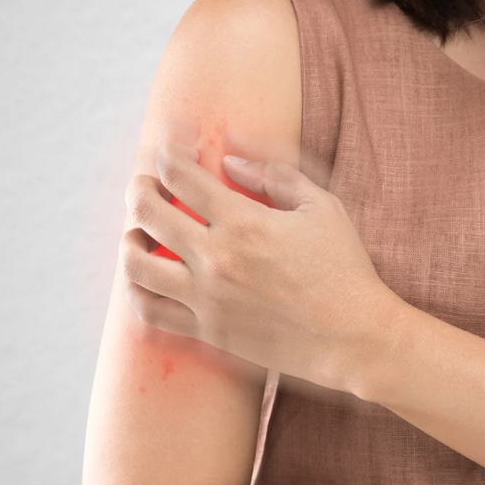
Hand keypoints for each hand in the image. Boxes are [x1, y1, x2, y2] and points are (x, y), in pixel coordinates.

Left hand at [119, 135, 401, 393]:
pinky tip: (147, 278)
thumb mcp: (322, 208)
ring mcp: (207, 299)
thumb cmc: (344, 269)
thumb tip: (230, 162)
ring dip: (131, 239)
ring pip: (136, 264)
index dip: (171, 151)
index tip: (175, 146)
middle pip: (147, 212)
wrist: (353, 337)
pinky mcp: (208, 332)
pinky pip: (149, 311)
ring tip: (139, 233)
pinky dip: (137, 290)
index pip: (181, 175)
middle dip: (141, 187)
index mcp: (244, 222)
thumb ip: (275, 176)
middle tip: (148, 184)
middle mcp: (216, 259)